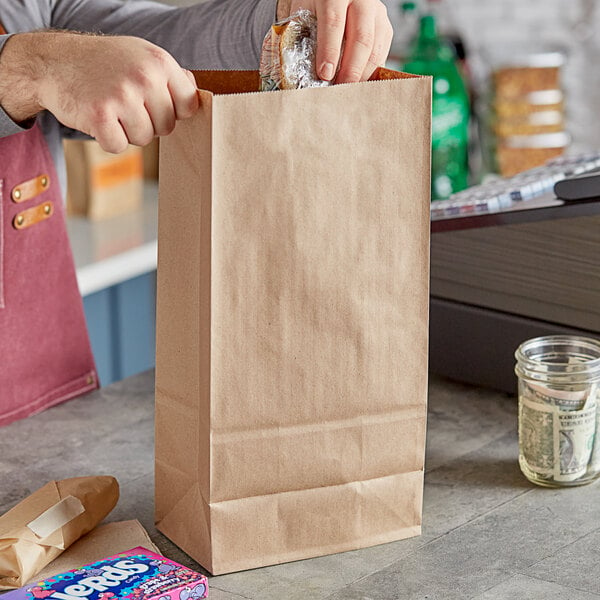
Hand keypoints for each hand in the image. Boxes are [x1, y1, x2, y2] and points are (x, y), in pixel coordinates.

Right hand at [0, 32, 198, 152]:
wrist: (53, 62)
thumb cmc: (104, 63)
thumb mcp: (141, 56)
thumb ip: (171, 77)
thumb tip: (197, 96)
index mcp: (159, 62)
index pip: (189, 106)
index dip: (174, 112)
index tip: (155, 105)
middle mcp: (144, 77)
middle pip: (167, 127)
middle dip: (148, 123)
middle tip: (125, 104)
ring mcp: (122, 96)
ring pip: (144, 139)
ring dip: (127, 131)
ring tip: (111, 108)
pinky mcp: (100, 115)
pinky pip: (119, 146)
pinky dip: (108, 139)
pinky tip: (98, 118)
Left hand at [280, 0, 392, 83]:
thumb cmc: (314, 5)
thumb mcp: (302, 12)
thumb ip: (302, 36)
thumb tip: (301, 72)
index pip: (334, 23)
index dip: (329, 52)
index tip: (325, 74)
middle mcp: (361, 0)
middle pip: (361, 38)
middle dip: (351, 69)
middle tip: (340, 89)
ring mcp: (376, 12)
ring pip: (375, 48)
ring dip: (362, 74)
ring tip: (348, 89)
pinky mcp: (384, 26)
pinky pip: (382, 52)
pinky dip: (370, 71)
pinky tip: (357, 81)